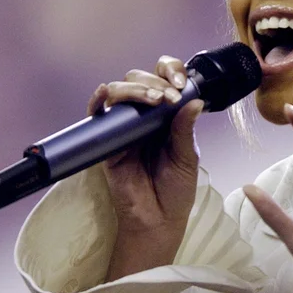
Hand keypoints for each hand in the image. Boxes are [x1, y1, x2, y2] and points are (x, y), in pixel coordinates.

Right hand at [85, 56, 203, 279]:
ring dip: (135, 89)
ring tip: (153, 101)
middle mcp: (145, 116)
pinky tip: (105, 95)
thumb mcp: (187, 158)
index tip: (181, 83)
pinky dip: (99, 100)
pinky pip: (98, 114)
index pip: (165, 79)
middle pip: (140, 79)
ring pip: (119, 90)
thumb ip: (186, 130)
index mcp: (168, 115)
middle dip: (155, 82)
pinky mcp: (107, 141)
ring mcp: (124, 126)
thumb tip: (194, 100)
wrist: (157, 220)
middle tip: (168, 99)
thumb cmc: (176, 190)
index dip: (171, 71)